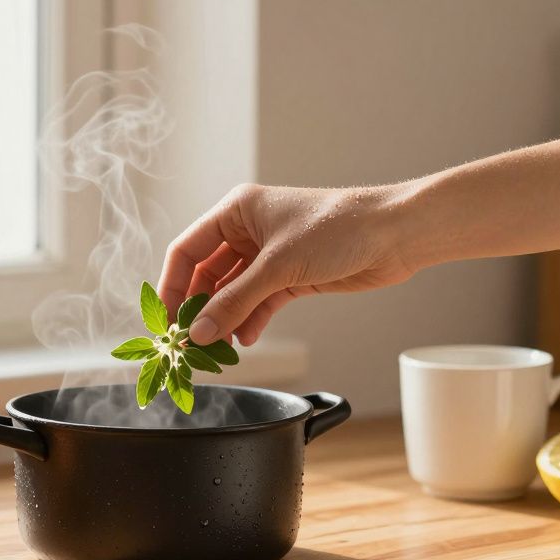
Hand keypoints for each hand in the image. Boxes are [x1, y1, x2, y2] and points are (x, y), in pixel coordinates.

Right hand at [158, 183, 416, 346]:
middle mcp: (248, 231)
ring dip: (224, 320)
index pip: (187, 250)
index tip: (165, 320)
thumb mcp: (278, 266)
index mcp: (236, 211)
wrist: (394, 235)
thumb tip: (198, 332)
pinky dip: (249, 321)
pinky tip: (245, 339)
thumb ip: (234, 302)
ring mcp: (269, 256)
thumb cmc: (338, 228)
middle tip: (190, 342)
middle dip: (199, 309)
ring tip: (217, 348)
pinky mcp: (290, 276)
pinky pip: (257, 303)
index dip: (172, 286)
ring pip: (232, 293)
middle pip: (207, 275)